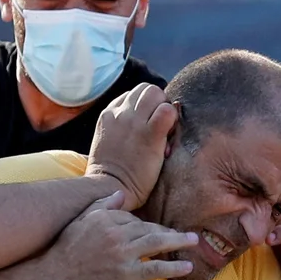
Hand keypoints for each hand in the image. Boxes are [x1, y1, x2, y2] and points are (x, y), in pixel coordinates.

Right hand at [36, 192, 197, 279]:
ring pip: (157, 243)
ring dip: (178, 242)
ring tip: (193, 241)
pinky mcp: (126, 274)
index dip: (147, 226)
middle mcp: (116, 232)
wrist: (51, 279)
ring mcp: (123, 253)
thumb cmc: (63, 252)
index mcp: (105, 217)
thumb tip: (119, 193)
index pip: (134, 219)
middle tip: (185, 235)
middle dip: (168, 232)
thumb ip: (100, 206)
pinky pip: (155, 268)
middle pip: (149, 229)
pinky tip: (187, 266)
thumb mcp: (79, 222)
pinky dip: (173, 266)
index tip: (157, 232)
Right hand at [85, 84, 176, 210]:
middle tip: (160, 125)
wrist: (108, 189)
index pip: (132, 95)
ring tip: (164, 130)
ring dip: (165, 108)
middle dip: (157, 102)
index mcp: (108, 114)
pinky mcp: (149, 135)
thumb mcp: (107, 142)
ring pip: (155, 93)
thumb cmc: (110, 175)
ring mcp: (134, 122)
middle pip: (145, 89)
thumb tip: (143, 123)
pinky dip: (173, 119)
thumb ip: (121, 128)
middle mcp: (120, 113)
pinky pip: (167, 111)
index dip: (145, 107)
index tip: (148, 124)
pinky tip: (168, 137)